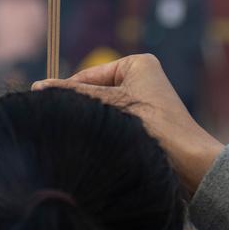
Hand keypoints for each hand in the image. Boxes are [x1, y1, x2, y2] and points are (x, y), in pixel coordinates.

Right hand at [34, 54, 223, 194]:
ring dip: (89, 122)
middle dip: (78, 108)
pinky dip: (101, 132)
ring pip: (103, 111)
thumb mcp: (111, 107)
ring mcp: (144, 103)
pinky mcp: (145, 125)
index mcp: (138, 64)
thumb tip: (38, 86)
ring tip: (65, 132)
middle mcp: (142, 79)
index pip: (89, 76)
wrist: (190, 165)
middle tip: (48, 118)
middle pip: (95, 93)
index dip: (65, 91)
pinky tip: (85, 144)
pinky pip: (114, 124)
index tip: (39, 102)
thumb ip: (77, 96)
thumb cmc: (154, 129)